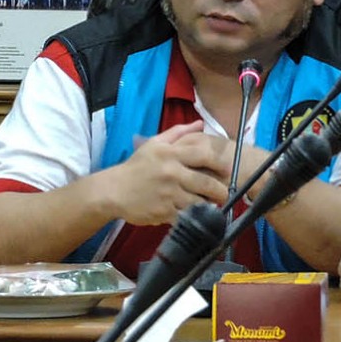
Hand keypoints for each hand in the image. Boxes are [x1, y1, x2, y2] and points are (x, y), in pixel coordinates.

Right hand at [107, 122, 231, 226]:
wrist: (113, 190)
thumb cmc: (136, 166)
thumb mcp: (154, 144)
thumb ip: (178, 133)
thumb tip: (200, 124)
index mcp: (170, 154)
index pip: (204, 155)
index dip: (220, 163)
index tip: (226, 170)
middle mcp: (171, 172)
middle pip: (206, 183)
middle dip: (220, 191)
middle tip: (223, 194)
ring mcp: (168, 193)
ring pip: (199, 202)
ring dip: (207, 205)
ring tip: (210, 205)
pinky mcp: (164, 211)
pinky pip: (186, 216)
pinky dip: (193, 217)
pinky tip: (194, 215)